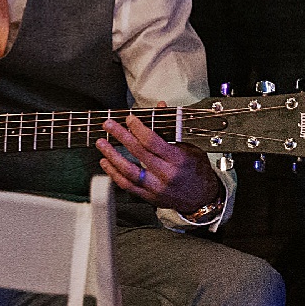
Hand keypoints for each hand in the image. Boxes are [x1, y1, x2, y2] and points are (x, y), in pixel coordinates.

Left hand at [96, 114, 222, 213]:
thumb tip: (159, 107)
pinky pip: (128, 185)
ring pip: (129, 171)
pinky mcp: (149, 197)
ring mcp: (156, 187)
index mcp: (177, 160)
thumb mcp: (190, 147)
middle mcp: (166, 174)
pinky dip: (114, 174)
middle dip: (121, 136)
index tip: (129, 119)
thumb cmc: (198, 171)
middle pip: (138, 153)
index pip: (153, 142)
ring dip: (112, 156)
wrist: (203, 198)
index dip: (138, 128)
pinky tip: (106, 163)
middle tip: (109, 125)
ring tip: (102, 144)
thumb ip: (172, 129)